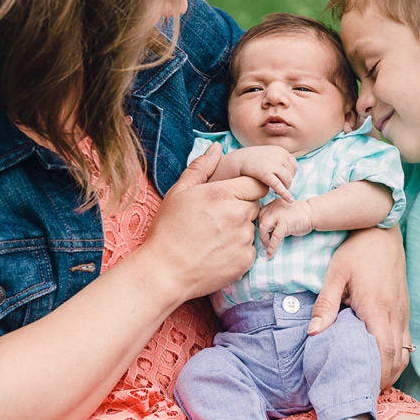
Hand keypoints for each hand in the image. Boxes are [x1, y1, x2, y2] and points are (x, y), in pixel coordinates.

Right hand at [143, 143, 265, 298]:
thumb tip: (217, 147)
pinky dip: (238, 250)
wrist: (164, 272)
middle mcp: (238, 215)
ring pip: (252, 227)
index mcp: (223, 194)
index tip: (230, 197)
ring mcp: (243, 240)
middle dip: (240, 208)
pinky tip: (217, 252)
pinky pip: (250, 249)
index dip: (244, 189)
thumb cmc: (168, 230)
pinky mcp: (245, 261)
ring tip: (213, 238)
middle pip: (254, 205)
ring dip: (240, 230)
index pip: (256, 183)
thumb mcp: (179, 192)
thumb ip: (201, 167)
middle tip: (216, 220)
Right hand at [230, 145, 297, 201]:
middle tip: (279, 187)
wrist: (237, 160)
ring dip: (285, 188)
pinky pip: (279, 186)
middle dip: (287, 181)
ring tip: (277, 191)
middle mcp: (279, 156)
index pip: (294, 165)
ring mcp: (273, 164)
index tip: (283, 180)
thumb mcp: (268, 154)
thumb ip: (278, 159)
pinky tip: (289, 200)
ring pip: (287, 180)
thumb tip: (289, 169)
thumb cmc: (252, 159)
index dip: (290, 174)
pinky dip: (285, 194)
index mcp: (281, 151)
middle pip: (291, 173)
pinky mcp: (266, 174)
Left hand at [257, 197, 313, 255]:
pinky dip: (271, 247)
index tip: (263, 233)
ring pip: (263, 228)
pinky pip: (274, 238)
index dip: (260, 225)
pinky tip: (270, 254)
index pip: (260, 215)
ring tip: (267, 245)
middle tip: (265, 240)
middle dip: (261, 233)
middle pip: (260, 221)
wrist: (312, 213)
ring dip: (264, 239)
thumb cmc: (299, 215)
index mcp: (272, 204)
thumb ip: (273, 217)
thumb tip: (263, 232)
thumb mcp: (282, 212)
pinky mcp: (285, 224)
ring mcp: (279, 215)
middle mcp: (274, 208)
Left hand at [308, 226, 408, 390]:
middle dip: (383, 379)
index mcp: (378, 308)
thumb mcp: (335, 275)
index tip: (361, 388)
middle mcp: (396, 313)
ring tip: (370, 380)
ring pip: (405, 352)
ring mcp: (403, 312)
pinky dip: (396, 356)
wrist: (381, 231)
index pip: (386, 352)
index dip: (377, 375)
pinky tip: (378, 359)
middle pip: (399, 358)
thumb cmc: (356, 251)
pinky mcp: (404, 308)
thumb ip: (325, 306)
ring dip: (391, 370)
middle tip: (362, 392)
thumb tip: (314, 335)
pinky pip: (405, 340)